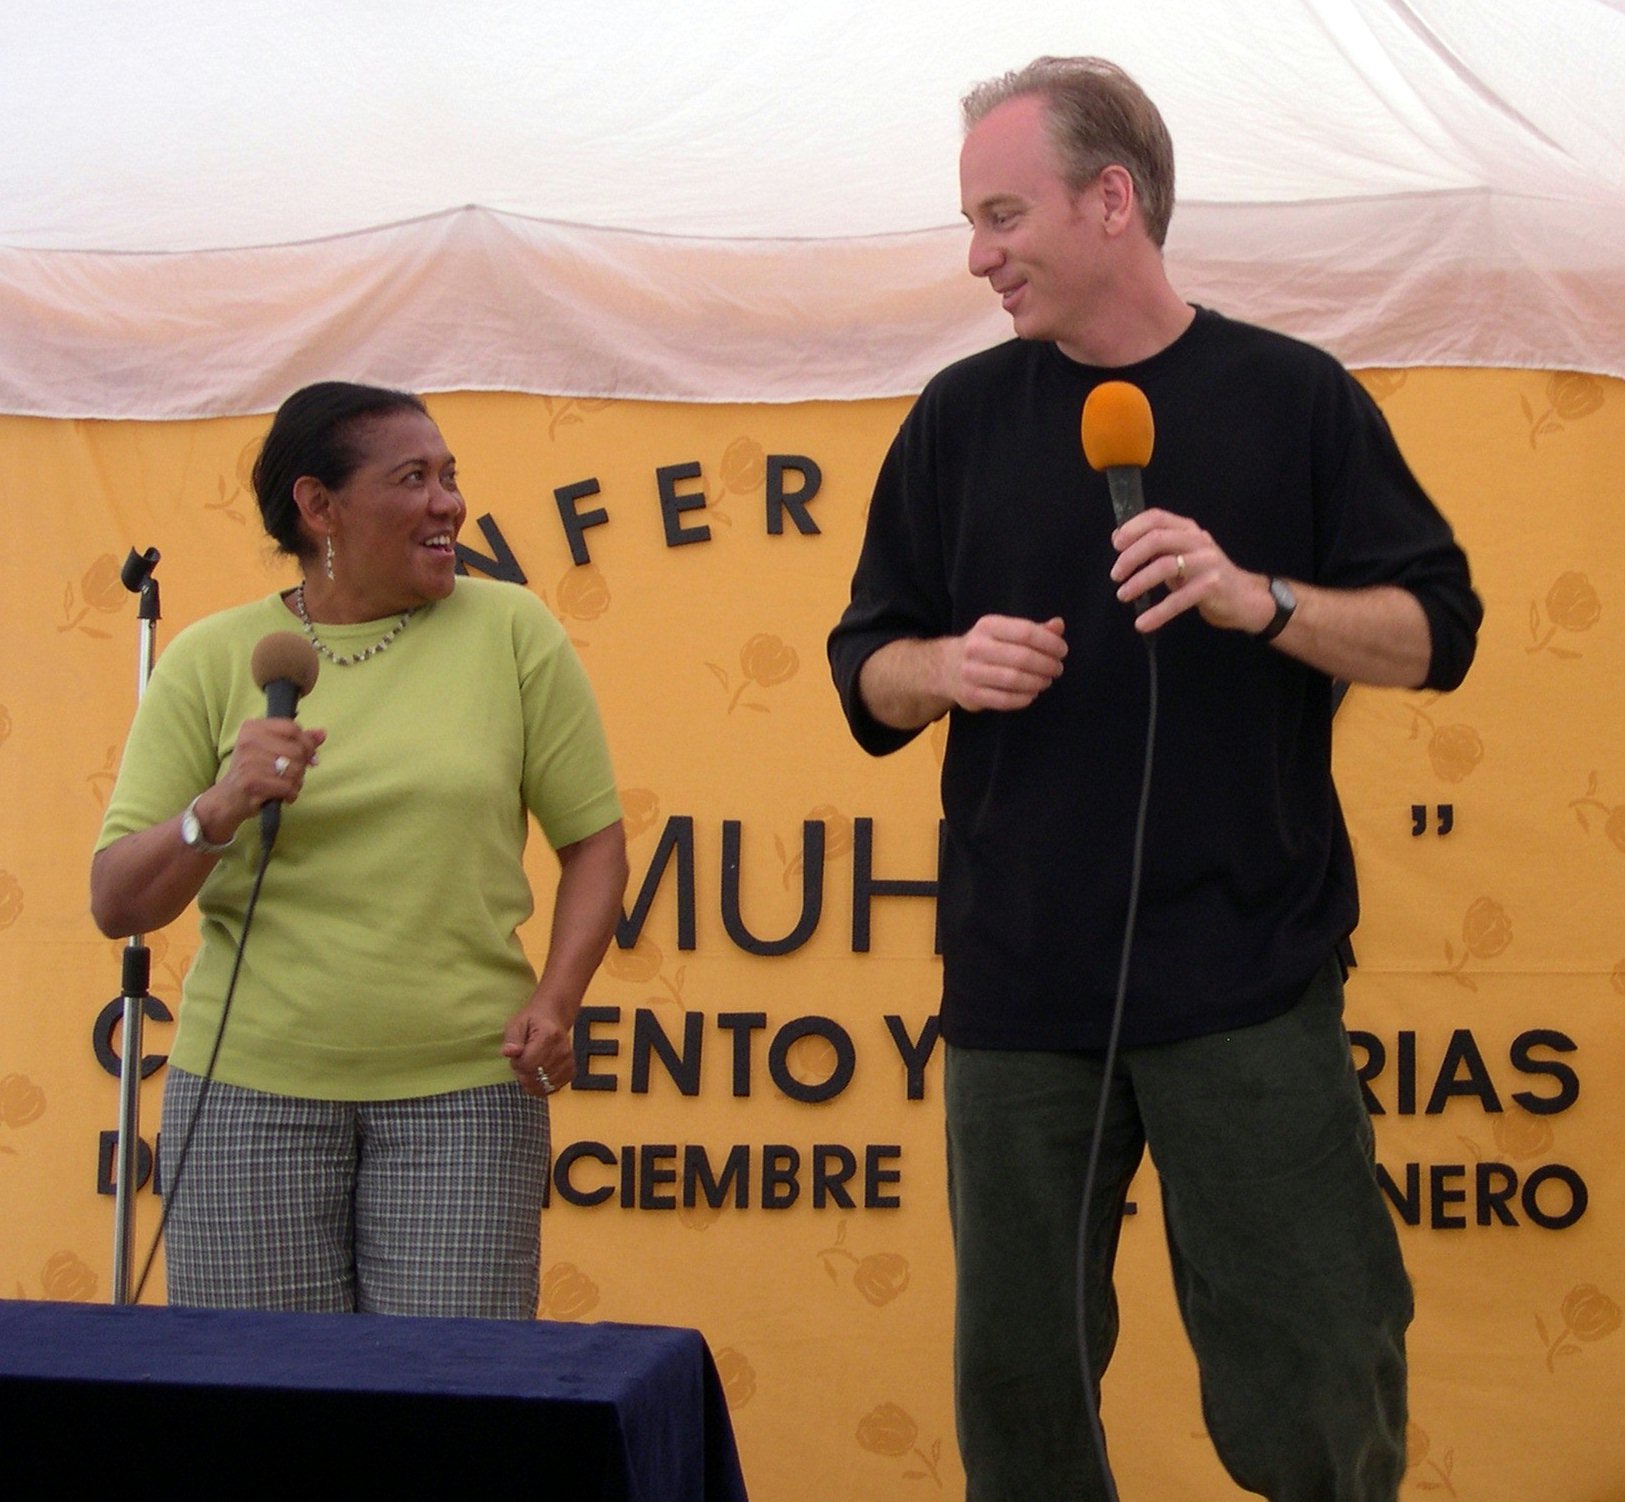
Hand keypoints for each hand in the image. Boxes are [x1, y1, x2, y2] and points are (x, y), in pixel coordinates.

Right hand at [195, 718, 326, 841]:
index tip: (308, 755)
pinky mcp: (252, 781)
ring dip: (296, 781)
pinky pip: (287, 786)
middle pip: (297, 750)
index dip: (307, 743)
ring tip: (285, 785)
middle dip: (302, 766)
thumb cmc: (254, 771)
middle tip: (292, 775)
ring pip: (294, 769)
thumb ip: (298, 741)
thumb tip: (322, 734)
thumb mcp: (273, 750)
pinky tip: (284, 795)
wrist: (229, 798)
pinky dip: (291, 793)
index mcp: (253, 727)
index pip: (292, 728)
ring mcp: (249, 761)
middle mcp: (248, 741)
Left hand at [501, 1001, 575, 1097]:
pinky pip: (552, 1089)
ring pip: (543, 1086)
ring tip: (531, 1064)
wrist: (554, 1017)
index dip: (517, 1063)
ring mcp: (569, 1062)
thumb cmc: (533, 1021)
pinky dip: (542, 1085)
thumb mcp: (517, 1024)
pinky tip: (539, 1072)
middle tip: (523, 1059)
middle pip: (535, 1077)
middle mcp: (563, 1051)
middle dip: (523, 1073)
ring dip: (532, 1080)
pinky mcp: (571, 1072)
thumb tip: (509, 1052)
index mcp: (549, 1036)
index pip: (528, 1064)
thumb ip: (512, 1039)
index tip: (517, 1054)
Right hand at [942, 614, 1066, 710]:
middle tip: (1057, 669)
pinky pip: (1004, 700)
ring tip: (1046, 681)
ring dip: (1037, 682)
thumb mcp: (1004, 631)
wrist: (944, 667)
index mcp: (988, 626)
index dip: (1050, 643)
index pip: (1026, 632)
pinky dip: (1024, 698)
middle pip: (1022, 657)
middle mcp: (976, 647)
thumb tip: (1058, 626)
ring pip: (1014, 680)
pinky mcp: (970, 695)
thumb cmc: (984, 647)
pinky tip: (1031, 694)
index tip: (1062, 651)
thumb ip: (1033, 630)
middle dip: (1047, 665)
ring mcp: (971, 672)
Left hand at [1109, 509, 1272, 635]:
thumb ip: (1155, 547)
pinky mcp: (1212, 586)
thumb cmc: (1205, 576)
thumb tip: (1118, 537)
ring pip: (1165, 565)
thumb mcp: (1180, 556)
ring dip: (1139, 582)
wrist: (1244, 598)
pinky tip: (1142, 624)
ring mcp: (1207, 562)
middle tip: (1115, 575)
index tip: (1115, 544)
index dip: (1132, 527)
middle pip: (1157, 539)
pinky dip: (1157, 613)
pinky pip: (1178, 599)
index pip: (1157, 517)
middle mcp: (1198, 540)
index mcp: (1187, 529)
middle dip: (1131, 557)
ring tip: (1123, 595)